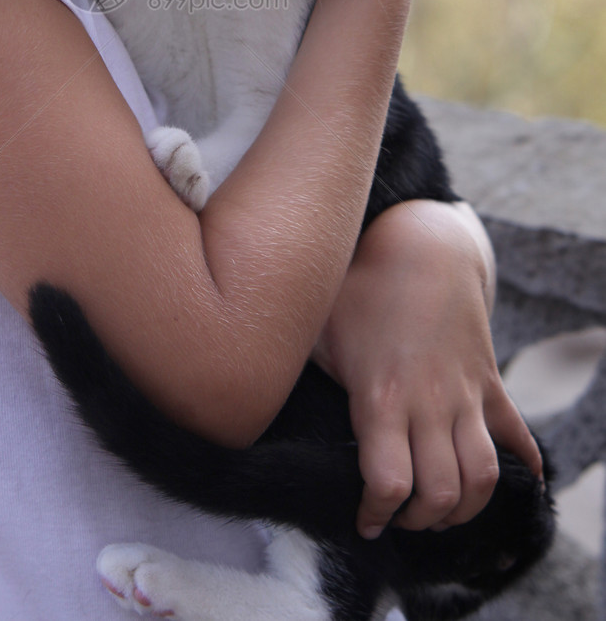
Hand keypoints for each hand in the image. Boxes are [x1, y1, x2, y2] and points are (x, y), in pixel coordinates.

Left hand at [313, 200, 541, 538]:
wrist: (424, 246)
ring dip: (466, 508)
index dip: (377, 513)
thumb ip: (285, 366)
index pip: (390, 483)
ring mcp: (465, 394)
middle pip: (441, 493)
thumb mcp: (316, 326)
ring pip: (483, 477)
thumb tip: (242, 393)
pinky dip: (523, 466)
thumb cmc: (360, 287)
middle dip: (420, 520)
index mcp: (381, 396)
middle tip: (400, 517)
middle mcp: (429, 403)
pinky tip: (513, 483)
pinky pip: (517, 435)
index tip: (365, 520)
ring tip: (440, 509)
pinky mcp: (488, 383)